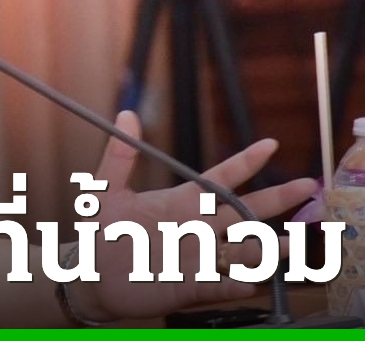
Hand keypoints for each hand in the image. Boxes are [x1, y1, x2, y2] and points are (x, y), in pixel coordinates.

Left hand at [69, 111, 317, 321]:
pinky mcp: (191, 285)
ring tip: (290, 244)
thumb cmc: (100, 232)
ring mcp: (198, 256)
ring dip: (267, 248)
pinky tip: (247, 283)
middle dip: (277, 198)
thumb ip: (119, 156)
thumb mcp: (105, 191)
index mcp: (182, 202)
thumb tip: (127, 115)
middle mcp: (198, 228)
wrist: (92, 275)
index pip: (220, 178)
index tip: (269, 143)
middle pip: (245, 211)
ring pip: (243, 250)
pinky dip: (233, 284)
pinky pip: (219, 285)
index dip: (245, 162)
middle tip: (308, 186)